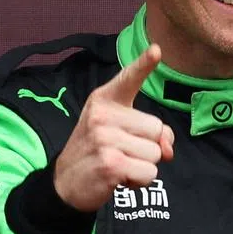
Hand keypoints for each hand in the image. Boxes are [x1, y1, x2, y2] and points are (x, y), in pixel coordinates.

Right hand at [53, 44, 175, 211]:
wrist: (65, 184)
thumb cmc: (99, 152)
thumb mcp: (119, 133)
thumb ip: (150, 133)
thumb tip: (167, 149)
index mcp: (105, 100)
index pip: (128, 79)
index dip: (144, 64)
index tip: (157, 50)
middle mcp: (103, 115)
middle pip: (157, 128)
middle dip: (148, 146)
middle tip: (123, 152)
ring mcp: (105, 139)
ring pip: (156, 153)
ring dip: (143, 166)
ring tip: (120, 164)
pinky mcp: (110, 164)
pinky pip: (149, 172)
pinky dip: (140, 181)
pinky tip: (119, 178)